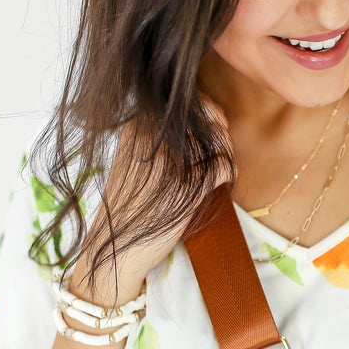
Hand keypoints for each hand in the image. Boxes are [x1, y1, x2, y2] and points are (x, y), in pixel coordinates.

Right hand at [71, 92, 230, 303]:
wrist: (116, 246)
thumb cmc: (130, 205)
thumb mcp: (136, 160)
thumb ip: (160, 137)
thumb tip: (208, 119)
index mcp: (137, 125)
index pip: (184, 103)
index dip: (207, 111)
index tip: (214, 125)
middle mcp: (153, 137)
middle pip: (205, 117)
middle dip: (221, 129)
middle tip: (223, 147)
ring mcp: (170, 160)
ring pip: (218, 140)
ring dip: (228, 151)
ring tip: (225, 166)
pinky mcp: (187, 185)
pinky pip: (224, 166)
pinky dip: (231, 171)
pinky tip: (228, 180)